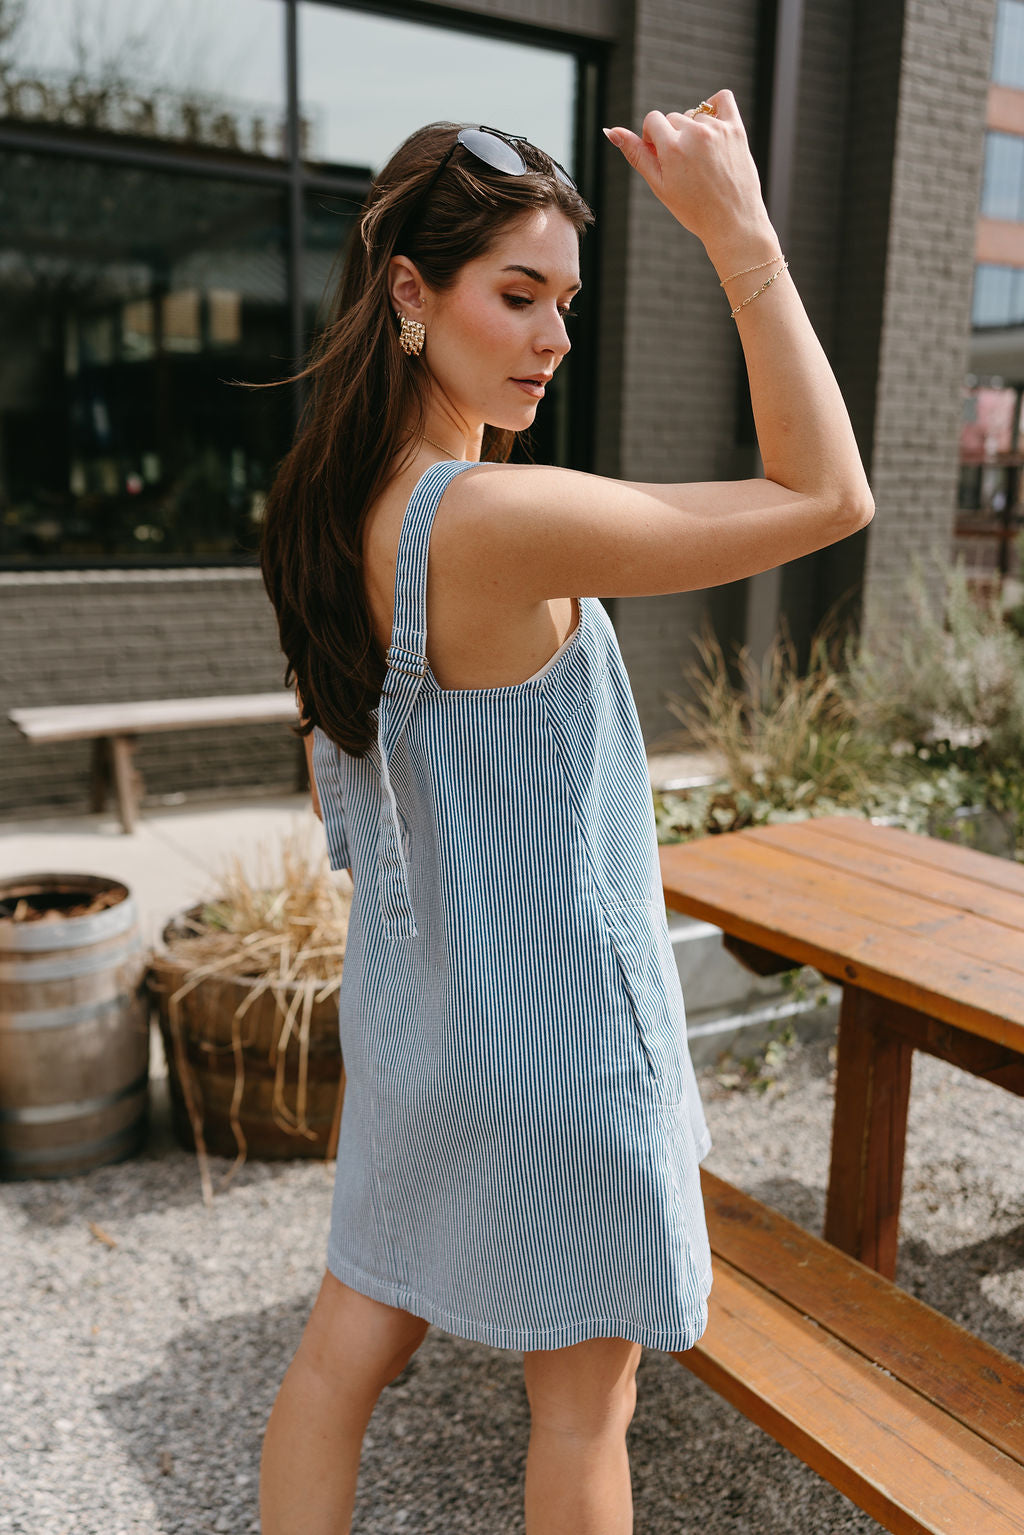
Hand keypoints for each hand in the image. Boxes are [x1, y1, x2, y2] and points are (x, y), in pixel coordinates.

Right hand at [604, 91, 773, 262]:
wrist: (732, 223)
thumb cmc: (693, 209)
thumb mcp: (659, 185)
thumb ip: (636, 154)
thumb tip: (610, 131)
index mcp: (672, 148)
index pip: (652, 120)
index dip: (653, 138)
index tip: (661, 156)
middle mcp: (695, 134)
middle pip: (673, 117)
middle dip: (673, 136)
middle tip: (684, 166)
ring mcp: (718, 130)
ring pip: (695, 113)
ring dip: (695, 129)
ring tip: (703, 159)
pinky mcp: (736, 129)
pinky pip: (723, 99)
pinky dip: (715, 107)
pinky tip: (713, 126)